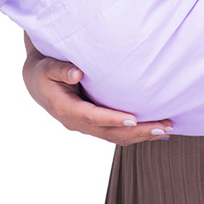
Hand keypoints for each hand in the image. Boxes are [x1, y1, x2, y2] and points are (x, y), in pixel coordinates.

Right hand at [22, 48, 173, 145]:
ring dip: (142, 135)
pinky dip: (136, 133)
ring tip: (166, 129)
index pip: (93, 117)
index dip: (113, 119)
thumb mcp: (47, 67)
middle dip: (138, 132)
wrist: (37, 81)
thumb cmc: (45, 70)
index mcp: (66, 109)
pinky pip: (116, 132)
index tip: (134, 119)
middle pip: (111, 133)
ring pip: (116, 136)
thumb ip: (61, 69)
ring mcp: (87, 125)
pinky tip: (155, 130)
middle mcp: (77, 122)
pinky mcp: (94, 123)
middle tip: (163, 127)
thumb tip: (77, 73)